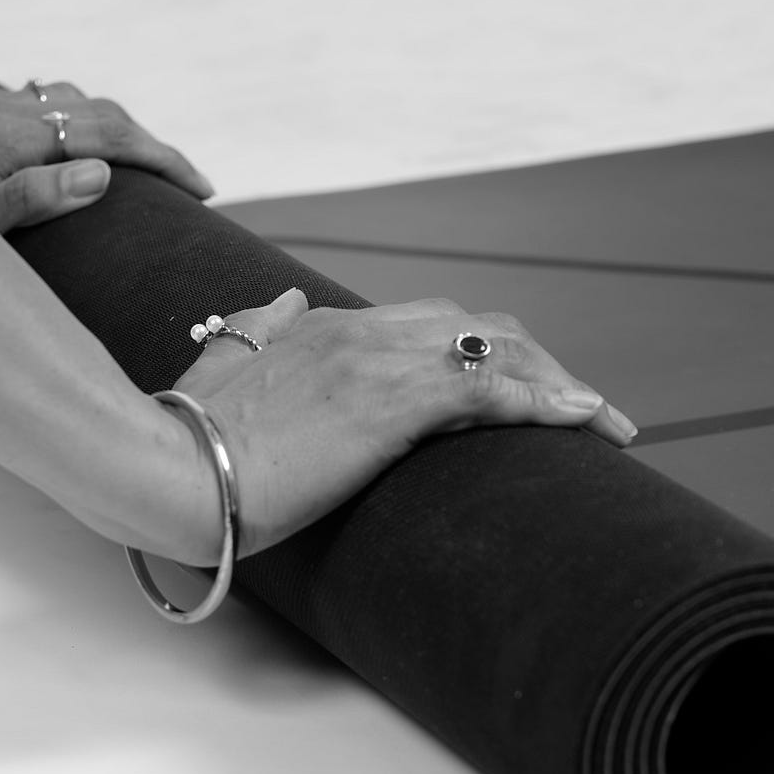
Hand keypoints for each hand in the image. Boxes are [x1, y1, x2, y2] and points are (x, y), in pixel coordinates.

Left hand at [0, 79, 214, 232]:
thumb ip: (31, 200)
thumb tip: (101, 173)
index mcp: (7, 136)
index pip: (107, 135)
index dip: (161, 158)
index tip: (203, 189)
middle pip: (96, 111)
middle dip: (149, 143)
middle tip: (189, 183)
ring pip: (66, 101)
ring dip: (112, 127)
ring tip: (142, 164)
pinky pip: (35, 105)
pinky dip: (73, 120)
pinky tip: (70, 140)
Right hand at [172, 289, 637, 558]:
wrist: (168, 469)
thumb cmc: (191, 435)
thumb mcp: (223, 367)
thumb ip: (254, 329)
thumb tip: (279, 304)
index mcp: (323, 328)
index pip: (429, 326)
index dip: (486, 354)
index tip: (523, 391)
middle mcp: (357, 332)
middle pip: (475, 330)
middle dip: (537, 365)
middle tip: (578, 412)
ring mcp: (374, 361)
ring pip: (495, 353)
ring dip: (558, 384)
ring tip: (605, 425)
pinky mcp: (387, 401)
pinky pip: (489, 391)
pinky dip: (548, 401)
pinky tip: (586, 421)